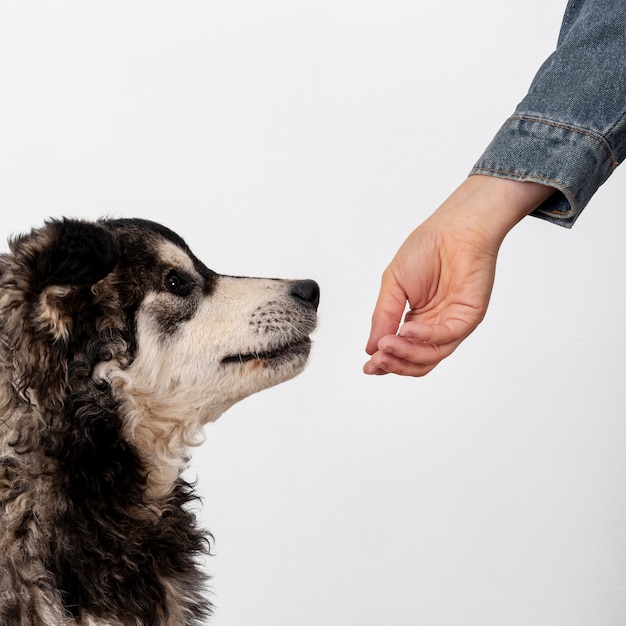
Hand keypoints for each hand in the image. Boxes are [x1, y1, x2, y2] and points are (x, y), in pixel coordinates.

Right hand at [364, 175, 553, 376]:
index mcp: (417, 320)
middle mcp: (435, 327)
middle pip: (417, 362)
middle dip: (394, 364)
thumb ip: (383, 317)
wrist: (454, 228)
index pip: (401, 351)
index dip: (384, 361)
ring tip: (386, 346)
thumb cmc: (426, 249)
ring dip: (406, 354)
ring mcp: (452, 324)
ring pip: (431, 356)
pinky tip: (407, 329)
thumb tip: (371, 348)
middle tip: (375, 361)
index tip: (367, 366)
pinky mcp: (468, 317)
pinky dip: (424, 337)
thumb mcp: (393, 286)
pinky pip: (445, 337)